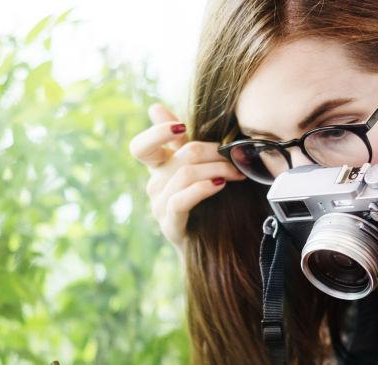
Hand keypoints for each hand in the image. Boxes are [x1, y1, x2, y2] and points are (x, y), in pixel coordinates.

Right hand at [128, 103, 245, 248]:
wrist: (204, 243)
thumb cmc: (201, 202)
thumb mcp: (191, 167)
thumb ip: (179, 141)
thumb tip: (154, 106)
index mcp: (157, 168)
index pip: (141, 147)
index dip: (156, 133)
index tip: (181, 128)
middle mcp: (154, 184)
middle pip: (181, 156)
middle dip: (214, 152)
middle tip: (235, 156)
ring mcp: (159, 205)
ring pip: (186, 175)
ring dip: (217, 170)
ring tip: (236, 173)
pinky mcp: (170, 223)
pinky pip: (181, 200)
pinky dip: (202, 189)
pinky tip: (219, 186)